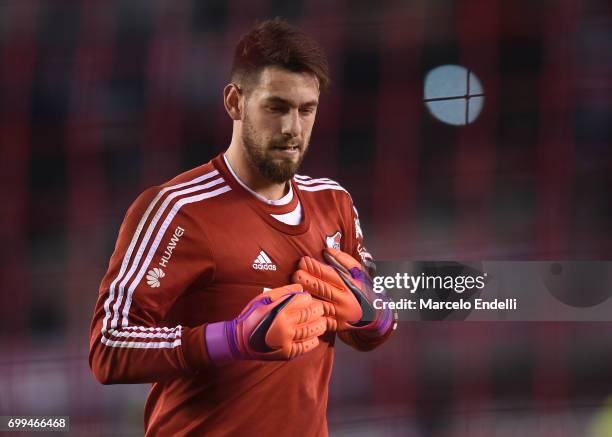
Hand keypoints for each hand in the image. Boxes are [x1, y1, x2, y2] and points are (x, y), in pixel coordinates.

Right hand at [205, 284, 325, 363]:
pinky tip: (315, 337)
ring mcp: (287, 340)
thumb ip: (283, 292)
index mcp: (280, 310)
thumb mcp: (264, 298)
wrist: (240, 340)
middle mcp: (285, 325)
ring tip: (322, 322)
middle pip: (310, 315)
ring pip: (311, 331)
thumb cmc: (252, 316)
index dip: (309, 299)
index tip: (309, 299)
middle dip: (318, 310)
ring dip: (320, 325)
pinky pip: (305, 347)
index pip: (304, 301)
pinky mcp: (287, 353)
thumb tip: (301, 288)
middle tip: (320, 309)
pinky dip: (313, 341)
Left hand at [292, 248, 393, 334]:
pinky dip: (308, 312)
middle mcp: (344, 299)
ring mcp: (339, 314)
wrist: (376, 315)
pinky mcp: (335, 325)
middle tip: (295, 273)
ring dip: (304, 295)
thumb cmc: (363, 290)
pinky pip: (318, 319)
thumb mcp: (358, 272)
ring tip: (294, 287)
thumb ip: (343, 260)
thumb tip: (326, 251)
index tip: (303, 261)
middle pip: (321, 288)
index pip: (329, 274)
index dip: (314, 267)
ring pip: (317, 304)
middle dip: (305, 279)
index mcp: (350, 285)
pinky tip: (299, 305)